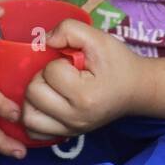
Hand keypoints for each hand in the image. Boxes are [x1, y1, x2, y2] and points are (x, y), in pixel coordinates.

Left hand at [20, 19, 143, 140]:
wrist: (136, 89)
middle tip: (60, 74)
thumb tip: (42, 40)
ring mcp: (71, 130)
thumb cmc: (117, 62)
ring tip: (50, 88)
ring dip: (33, 98)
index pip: (50, 73)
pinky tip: (44, 104)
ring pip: (28, 117)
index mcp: (85, 96)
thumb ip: (69, 29)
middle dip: (42, 77)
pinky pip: (35, 133)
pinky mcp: (67, 135)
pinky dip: (34, 116)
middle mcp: (76, 118)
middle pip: (33, 94)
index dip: (58, 61)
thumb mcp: (98, 38)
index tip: (74, 64)